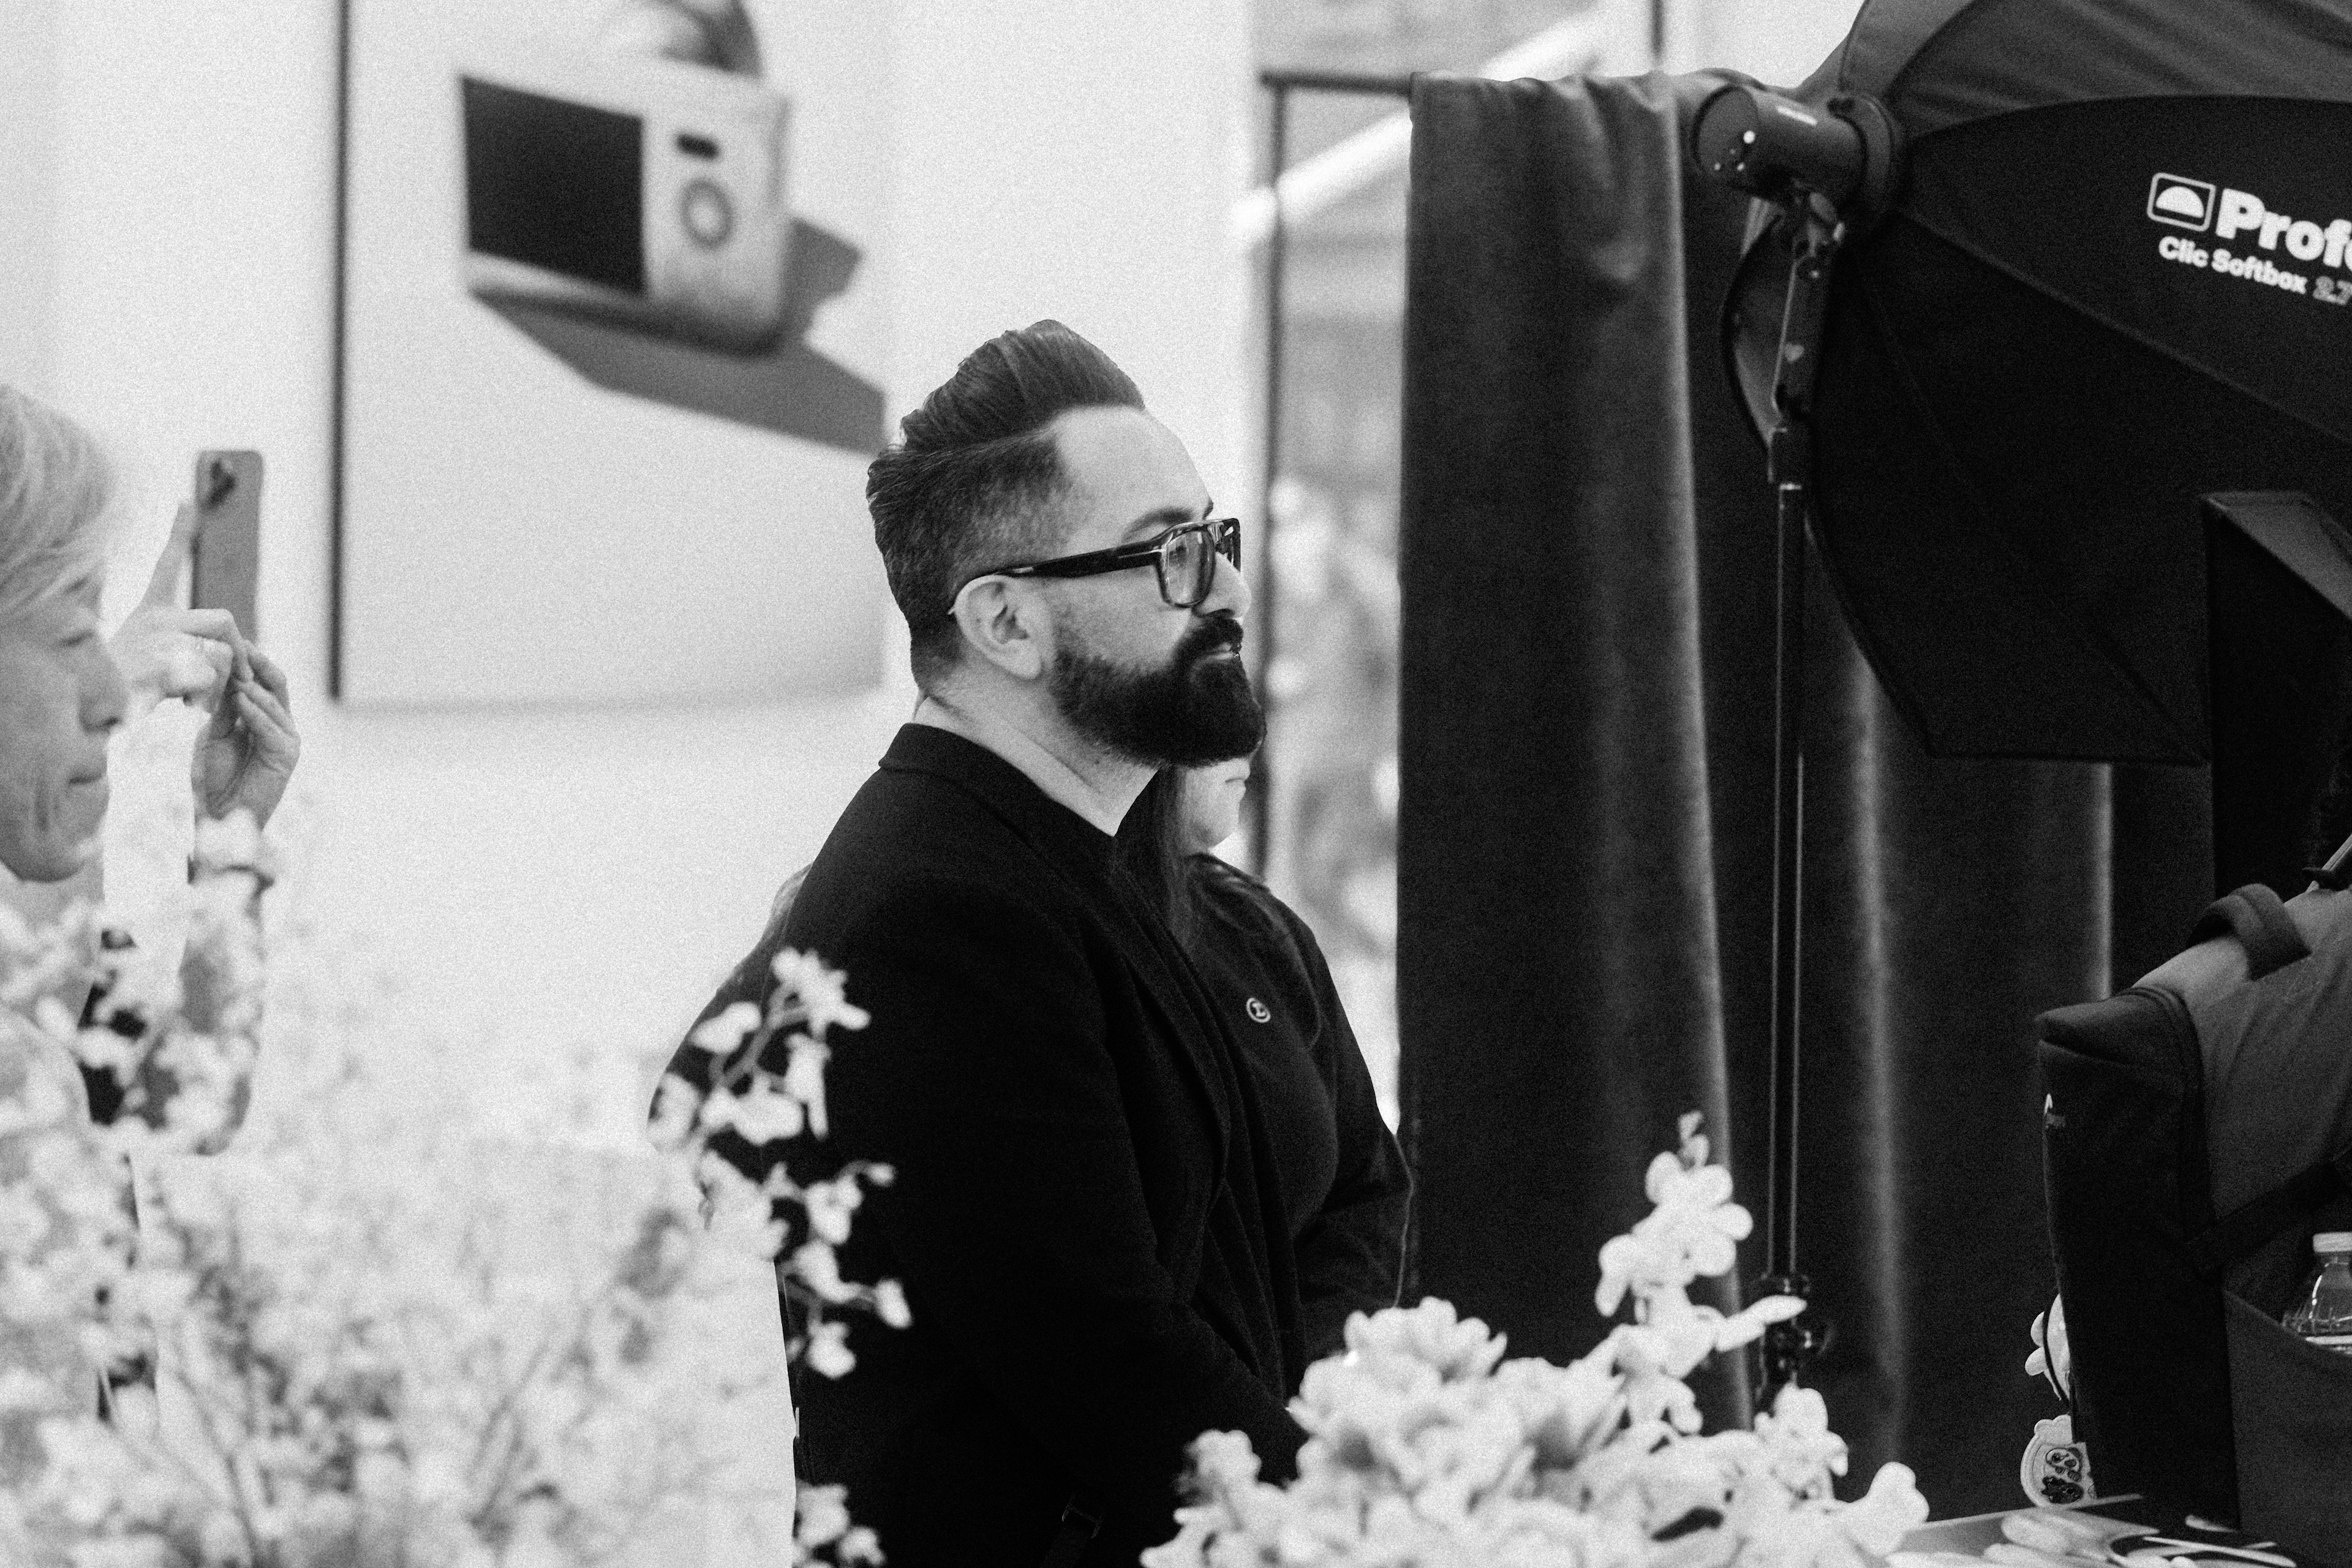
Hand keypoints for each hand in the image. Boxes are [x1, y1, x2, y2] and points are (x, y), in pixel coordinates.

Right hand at [109, 504, 245, 720]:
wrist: (96, 715)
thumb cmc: (126, 691)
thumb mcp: (156, 663)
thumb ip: (190, 650)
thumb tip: (233, 656)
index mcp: (150, 613)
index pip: (166, 565)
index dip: (178, 533)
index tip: (185, 501)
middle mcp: (155, 618)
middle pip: (223, 619)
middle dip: (238, 649)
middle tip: (236, 677)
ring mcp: (158, 638)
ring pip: (221, 649)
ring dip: (221, 677)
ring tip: (197, 699)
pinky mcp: (161, 661)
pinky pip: (210, 672)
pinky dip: (208, 693)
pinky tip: (184, 705)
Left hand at [194, 646, 299, 829]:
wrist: (220, 814)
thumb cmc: (215, 776)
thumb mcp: (214, 732)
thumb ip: (222, 707)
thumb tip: (220, 671)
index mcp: (264, 718)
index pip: (261, 680)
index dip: (247, 660)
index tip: (228, 640)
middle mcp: (281, 724)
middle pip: (276, 684)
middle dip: (257, 663)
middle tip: (239, 645)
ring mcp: (287, 739)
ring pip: (274, 702)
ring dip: (252, 686)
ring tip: (233, 671)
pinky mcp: (287, 756)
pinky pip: (272, 728)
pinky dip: (256, 712)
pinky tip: (240, 699)